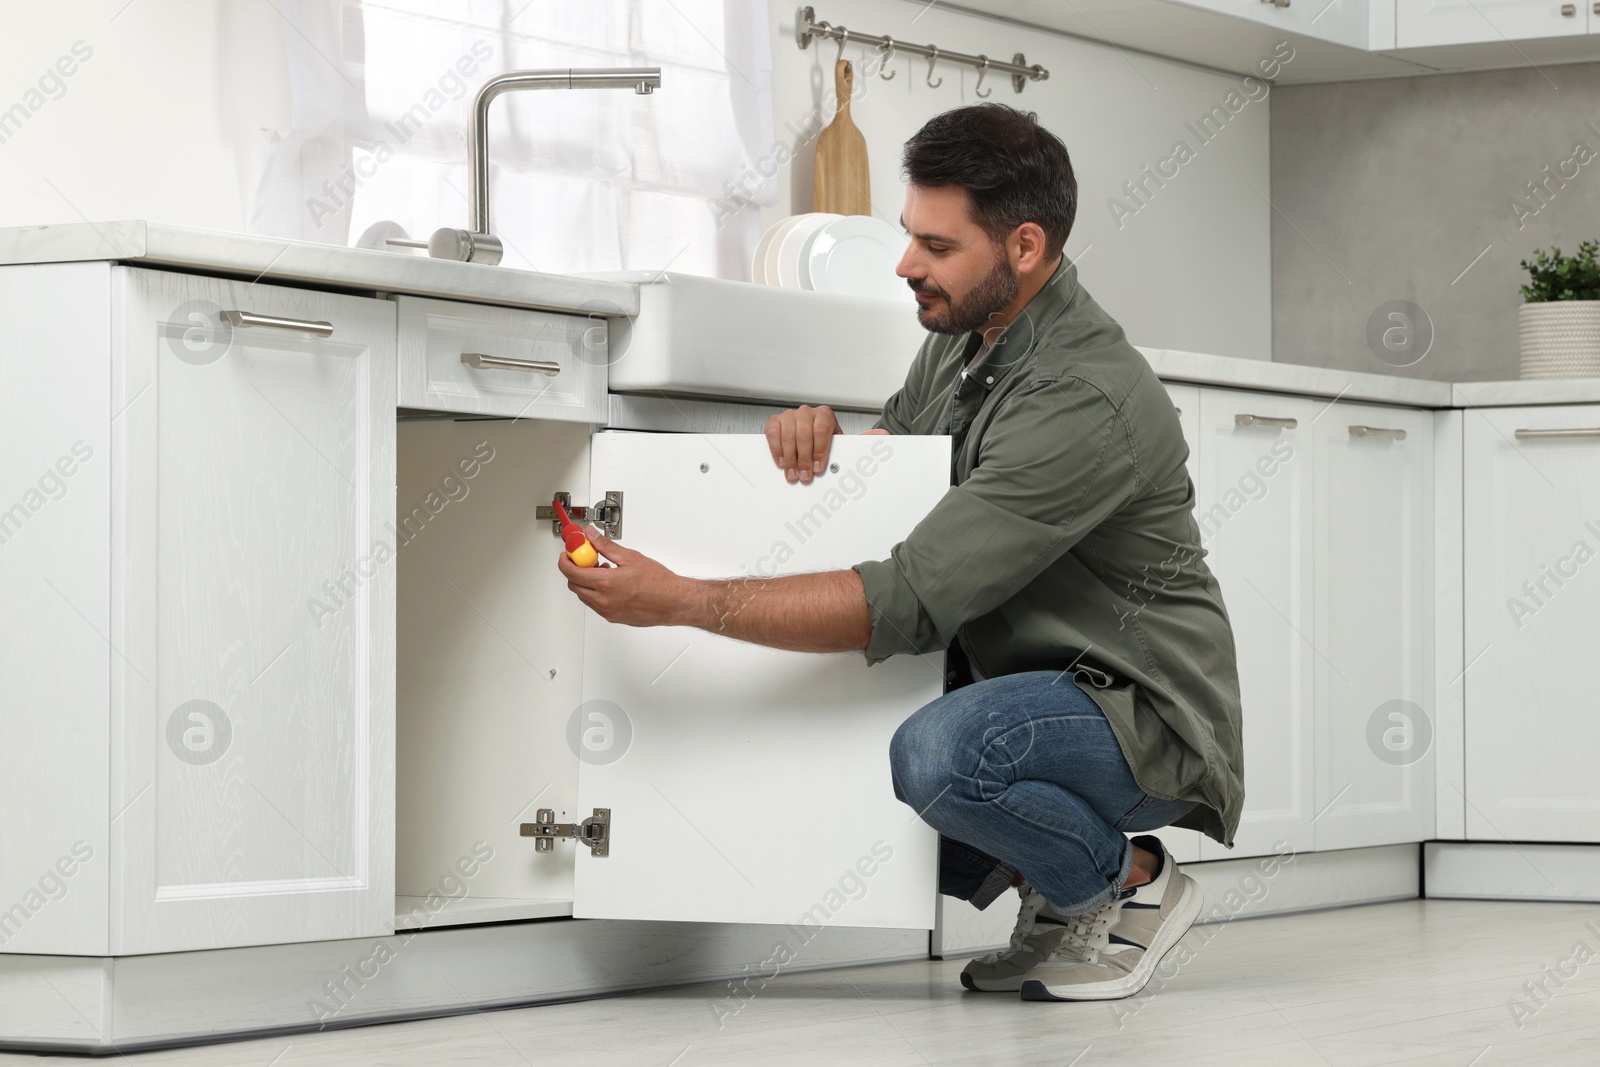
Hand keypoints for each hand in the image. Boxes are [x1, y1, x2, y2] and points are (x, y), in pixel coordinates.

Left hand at [558, 525, 694, 627]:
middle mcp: (604, 600)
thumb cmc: (658, 583)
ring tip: (602, 570)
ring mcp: (607, 611)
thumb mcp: (630, 557)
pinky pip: (595, 604)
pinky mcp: (613, 618)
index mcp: (606, 583)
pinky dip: (596, 592)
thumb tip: (591, 536)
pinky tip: (610, 583)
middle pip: (574, 585)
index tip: (567, 554)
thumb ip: (606, 545)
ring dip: (585, 582)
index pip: (572, 572)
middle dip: (574, 571)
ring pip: (584, 596)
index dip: (565, 561)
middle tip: (584, 559)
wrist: (673, 602)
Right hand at [764, 404, 841, 483]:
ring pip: (788, 437)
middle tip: (804, 474)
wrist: (809, 424)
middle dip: (804, 459)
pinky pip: (773, 434)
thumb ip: (834, 449)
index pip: (821, 431)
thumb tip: (834, 464)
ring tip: (793, 472)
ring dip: (790, 459)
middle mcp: (806, 413)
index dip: (819, 451)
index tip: (817, 467)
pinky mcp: (775, 420)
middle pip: (804, 435)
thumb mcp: (832, 440)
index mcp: (823, 415)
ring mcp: (789, 415)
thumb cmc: (821, 434)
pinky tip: (782, 461)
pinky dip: (777, 450)